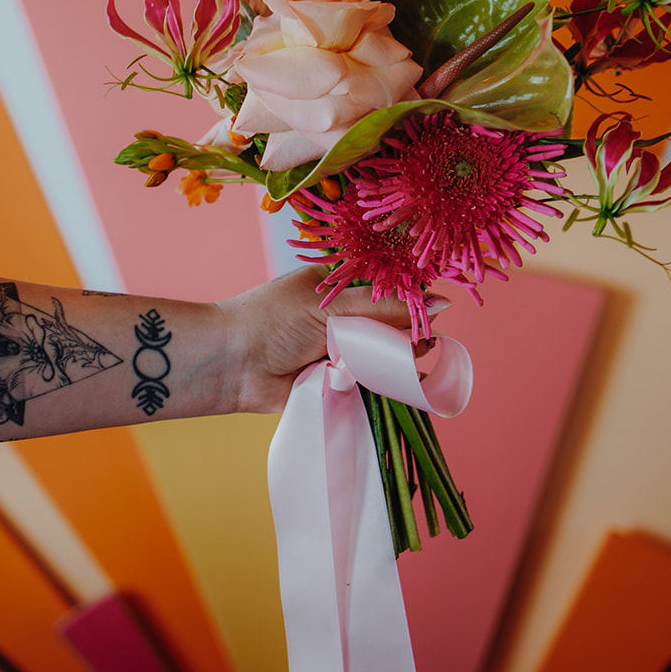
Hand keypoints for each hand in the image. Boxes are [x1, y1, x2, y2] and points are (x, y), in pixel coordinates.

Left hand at [215, 267, 438, 414]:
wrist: (231, 365)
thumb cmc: (273, 320)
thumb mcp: (331, 305)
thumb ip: (385, 306)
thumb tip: (440, 303)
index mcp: (338, 286)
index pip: (388, 290)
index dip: (412, 301)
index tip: (434, 314)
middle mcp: (340, 317)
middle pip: (390, 325)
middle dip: (406, 335)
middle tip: (420, 343)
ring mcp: (338, 350)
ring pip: (382, 356)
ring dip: (393, 362)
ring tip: (403, 364)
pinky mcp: (335, 382)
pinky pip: (368, 383)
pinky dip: (380, 384)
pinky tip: (394, 385)